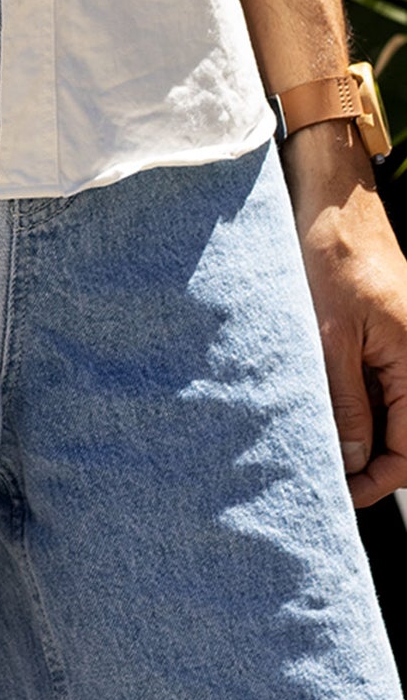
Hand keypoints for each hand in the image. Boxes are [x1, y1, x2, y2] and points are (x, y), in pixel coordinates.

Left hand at [283, 121, 406, 506]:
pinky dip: (343, 400)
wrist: (331, 204)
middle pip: (396, 435)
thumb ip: (344, 402)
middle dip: (360, 461)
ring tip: (302, 442)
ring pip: (380, 411)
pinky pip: (368, 383)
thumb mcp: (330, 339)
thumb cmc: (331, 260)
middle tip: (313, 474)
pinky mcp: (378, 334)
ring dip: (348, 431)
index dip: (376, 480)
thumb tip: (350, 460)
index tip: (338, 495)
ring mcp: (398, 347)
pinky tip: (308, 405)